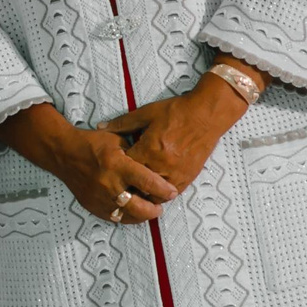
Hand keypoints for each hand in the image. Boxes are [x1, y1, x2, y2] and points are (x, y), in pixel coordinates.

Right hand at [43, 122, 179, 224]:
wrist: (64, 152)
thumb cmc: (91, 144)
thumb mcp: (118, 140)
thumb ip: (136, 155)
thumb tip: (154, 166)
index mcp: (117, 165)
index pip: (148, 183)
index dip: (164, 190)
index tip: (171, 192)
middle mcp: (108, 184)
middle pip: (140, 208)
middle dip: (155, 209)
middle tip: (161, 205)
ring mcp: (99, 197)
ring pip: (128, 216)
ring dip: (142, 215)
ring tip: (148, 210)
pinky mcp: (92, 205)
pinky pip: (114, 218)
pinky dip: (126, 216)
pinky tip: (132, 210)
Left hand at [101, 79, 243, 190]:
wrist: (206, 114)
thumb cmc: (176, 112)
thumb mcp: (146, 113)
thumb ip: (122, 123)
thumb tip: (100, 127)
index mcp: (148, 149)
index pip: (126, 168)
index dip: (118, 170)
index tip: (111, 171)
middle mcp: (161, 165)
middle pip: (138, 186)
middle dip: (129, 185)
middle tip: (121, 185)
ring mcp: (176, 173)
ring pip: (154, 195)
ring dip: (145, 193)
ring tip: (137, 189)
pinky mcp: (188, 177)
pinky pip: (172, 194)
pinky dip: (162, 194)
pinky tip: (155, 189)